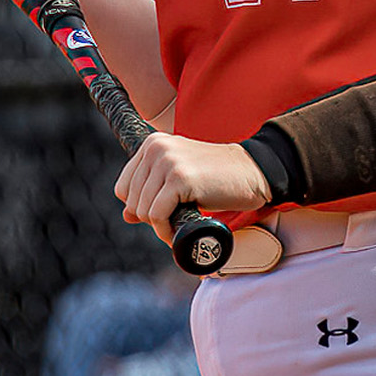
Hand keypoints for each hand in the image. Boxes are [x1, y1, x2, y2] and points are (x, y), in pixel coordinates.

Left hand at [114, 134, 270, 243]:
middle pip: (132, 201)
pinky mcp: (180, 178)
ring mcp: (168, 161)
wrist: (252, 172)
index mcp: (152, 144)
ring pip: (143, 210)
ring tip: (180, 224)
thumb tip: (127, 215)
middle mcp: (156, 148)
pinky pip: (157, 216)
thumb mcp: (179, 179)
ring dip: (161, 226)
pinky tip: (180, 231)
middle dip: (151, 217)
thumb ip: (151, 190)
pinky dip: (166, 231)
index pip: (124, 187)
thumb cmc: (216, 178)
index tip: (164, 210)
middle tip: (176, 217)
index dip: (141, 205)